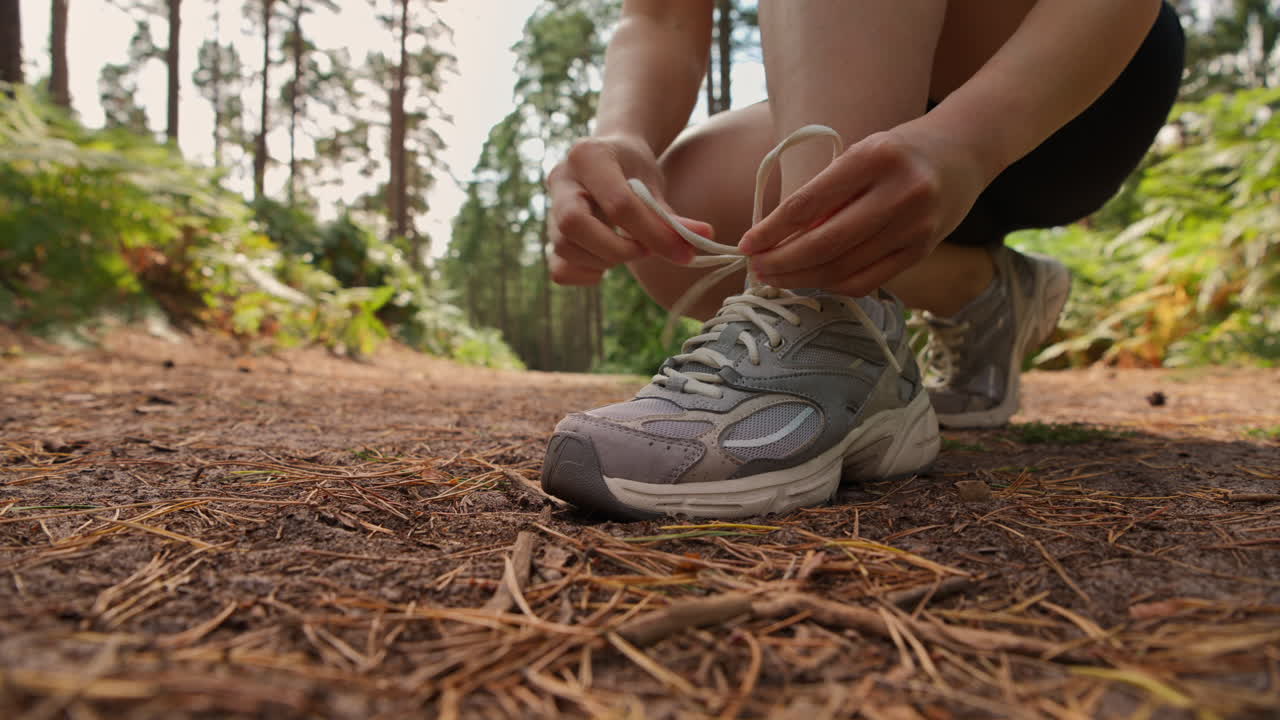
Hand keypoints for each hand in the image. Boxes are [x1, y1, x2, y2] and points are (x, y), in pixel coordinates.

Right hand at [547, 135, 712, 285]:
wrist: (611, 156)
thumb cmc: (634, 168)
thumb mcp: (654, 183)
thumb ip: (672, 215)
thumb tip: (705, 237)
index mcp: (589, 156)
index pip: (618, 203)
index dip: (652, 233)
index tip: (681, 251)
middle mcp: (561, 179)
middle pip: (573, 224)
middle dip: (615, 248)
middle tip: (643, 251)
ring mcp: (550, 207)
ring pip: (564, 247)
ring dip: (604, 260)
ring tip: (629, 250)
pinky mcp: (550, 233)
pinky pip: (558, 268)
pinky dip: (584, 274)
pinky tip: (606, 265)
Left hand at [740, 120, 989, 295]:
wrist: (963, 153)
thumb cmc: (897, 152)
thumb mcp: (860, 154)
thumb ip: (826, 193)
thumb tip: (777, 239)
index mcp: (874, 157)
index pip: (809, 203)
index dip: (772, 230)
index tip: (746, 244)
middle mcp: (899, 192)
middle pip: (825, 243)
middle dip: (782, 261)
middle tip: (755, 269)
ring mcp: (915, 226)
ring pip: (844, 267)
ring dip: (801, 278)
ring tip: (774, 277)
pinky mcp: (921, 251)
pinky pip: (867, 280)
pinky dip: (832, 285)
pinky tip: (810, 281)